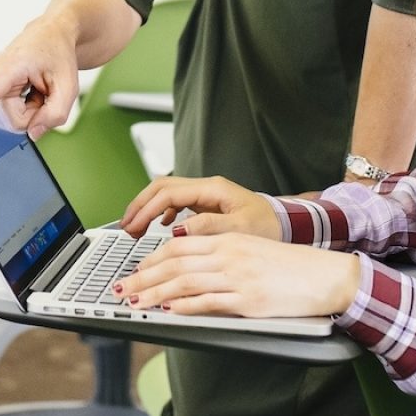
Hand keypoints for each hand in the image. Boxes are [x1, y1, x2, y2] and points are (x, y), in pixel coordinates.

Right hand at [0, 20, 78, 137]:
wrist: (51, 34)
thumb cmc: (58, 54)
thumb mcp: (69, 86)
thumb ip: (55, 115)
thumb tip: (32, 134)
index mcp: (11, 67)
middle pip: (15, 120)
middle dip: (36, 113)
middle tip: (46, 90)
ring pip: (14, 117)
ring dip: (32, 107)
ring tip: (38, 86)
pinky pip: (11, 111)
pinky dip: (27, 104)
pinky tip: (32, 87)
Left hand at [118, 234, 360, 318]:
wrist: (326, 276)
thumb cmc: (291, 267)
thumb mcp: (252, 251)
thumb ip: (221, 257)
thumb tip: (189, 272)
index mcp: (229, 240)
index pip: (179, 246)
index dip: (151, 259)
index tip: (134, 269)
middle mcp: (229, 255)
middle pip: (174, 263)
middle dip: (143, 277)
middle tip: (121, 288)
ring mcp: (238, 277)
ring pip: (185, 282)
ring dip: (155, 293)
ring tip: (135, 302)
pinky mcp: (249, 300)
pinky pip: (209, 302)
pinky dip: (185, 307)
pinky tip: (168, 311)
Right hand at [120, 175, 279, 239]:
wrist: (289, 224)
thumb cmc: (269, 226)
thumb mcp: (240, 228)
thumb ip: (208, 227)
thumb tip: (177, 228)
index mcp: (212, 189)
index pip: (168, 192)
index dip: (146, 208)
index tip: (133, 225)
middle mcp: (206, 188)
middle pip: (161, 188)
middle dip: (140, 205)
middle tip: (126, 226)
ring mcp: (206, 195)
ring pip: (166, 194)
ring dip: (148, 208)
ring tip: (135, 228)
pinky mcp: (207, 204)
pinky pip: (177, 203)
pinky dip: (162, 213)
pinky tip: (160, 227)